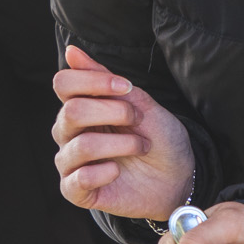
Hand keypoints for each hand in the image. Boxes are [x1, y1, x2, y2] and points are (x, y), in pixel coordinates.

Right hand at [50, 44, 194, 217]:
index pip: (63, 84)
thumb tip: (71, 51)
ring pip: (80, 146)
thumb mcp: (140, 103)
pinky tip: (118, 171)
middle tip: (138, 120)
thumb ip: (104, 79)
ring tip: (141, 146)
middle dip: (114, 112)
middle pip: (71, 112)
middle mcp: (69, 133)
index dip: (94, 81)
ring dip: (120, 144)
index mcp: (80, 107)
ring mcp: (71, 163)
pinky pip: (78, 180)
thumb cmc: (159, 138)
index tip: (125, 87)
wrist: (180, 177)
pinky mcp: (77, 191)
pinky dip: (104, 173)